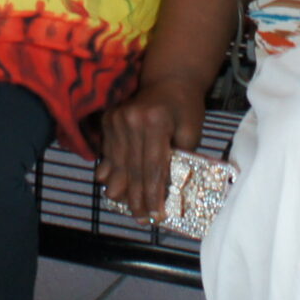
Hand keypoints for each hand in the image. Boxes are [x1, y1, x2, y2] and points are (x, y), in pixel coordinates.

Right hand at [98, 76, 206, 219]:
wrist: (168, 78)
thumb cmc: (185, 106)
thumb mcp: (191, 130)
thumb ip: (180, 157)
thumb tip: (170, 187)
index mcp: (154, 121)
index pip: (152, 166)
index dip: (153, 194)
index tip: (156, 216)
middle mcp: (130, 120)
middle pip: (132, 169)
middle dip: (137, 198)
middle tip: (142, 221)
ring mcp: (116, 119)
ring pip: (116, 165)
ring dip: (122, 189)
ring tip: (130, 210)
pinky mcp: (108, 120)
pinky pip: (108, 154)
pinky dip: (112, 172)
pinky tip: (115, 188)